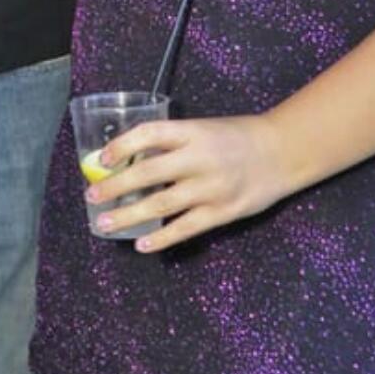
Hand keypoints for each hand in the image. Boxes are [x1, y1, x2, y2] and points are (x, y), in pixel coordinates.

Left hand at [88, 113, 290, 251]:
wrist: (282, 152)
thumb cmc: (236, 138)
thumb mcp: (203, 129)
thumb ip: (172, 143)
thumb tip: (129, 160)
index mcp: (193, 132)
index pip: (149, 133)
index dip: (122, 145)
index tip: (101, 159)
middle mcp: (200, 158)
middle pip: (148, 172)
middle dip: (115, 186)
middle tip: (92, 196)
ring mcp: (211, 187)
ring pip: (162, 204)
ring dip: (129, 215)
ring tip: (105, 223)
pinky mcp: (223, 212)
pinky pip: (186, 228)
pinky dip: (162, 238)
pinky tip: (141, 244)